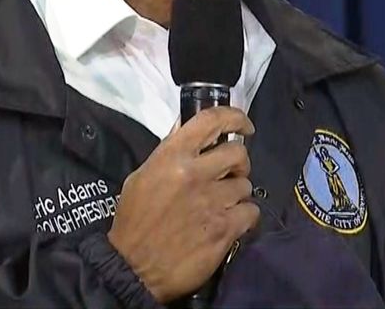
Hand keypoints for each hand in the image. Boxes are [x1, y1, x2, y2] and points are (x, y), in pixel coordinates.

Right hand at [106, 106, 259, 303]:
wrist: (133, 267)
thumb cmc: (134, 221)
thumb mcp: (142, 176)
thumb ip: (167, 153)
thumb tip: (186, 129)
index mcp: (172, 156)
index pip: (211, 121)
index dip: (234, 118)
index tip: (244, 127)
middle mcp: (195, 174)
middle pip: (238, 154)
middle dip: (239, 163)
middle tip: (230, 174)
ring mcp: (213, 202)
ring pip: (246, 185)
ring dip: (238, 193)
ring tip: (223, 204)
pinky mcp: (225, 228)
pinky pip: (251, 211)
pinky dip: (244, 216)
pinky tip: (230, 222)